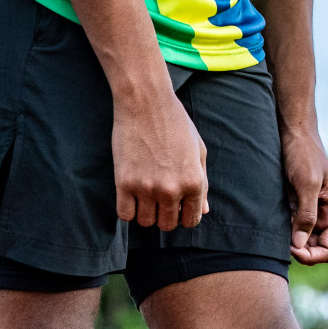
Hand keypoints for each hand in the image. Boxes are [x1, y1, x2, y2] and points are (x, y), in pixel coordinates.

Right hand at [112, 91, 208, 230]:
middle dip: (165, 216)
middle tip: (161, 199)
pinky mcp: (123, 183)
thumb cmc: (176, 123)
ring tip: (146, 194)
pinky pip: (124, 215)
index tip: (179, 207)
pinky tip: (131, 195)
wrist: (146, 103)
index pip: (191, 220)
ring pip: (145, 222)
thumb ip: (202, 183)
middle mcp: (171, 189)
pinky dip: (128, 209)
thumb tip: (204, 210)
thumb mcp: (198, 150)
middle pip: (167, 225)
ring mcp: (146, 188)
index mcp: (194, 181)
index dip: (185, 216)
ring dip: (146, 212)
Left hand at [283, 128, 327, 263]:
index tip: (291, 246)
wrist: (293, 132)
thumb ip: (306, 215)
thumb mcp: (307, 183)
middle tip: (279, 240)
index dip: (311, 255)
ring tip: (276, 229)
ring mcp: (312, 212)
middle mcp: (326, 215)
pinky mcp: (297, 207)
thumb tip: (299, 245)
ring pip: (303, 243)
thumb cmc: (303, 153)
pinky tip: (273, 223)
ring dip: (290, 242)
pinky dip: (283, 232)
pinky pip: (292, 230)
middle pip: (316, 250)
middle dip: (299, 251)